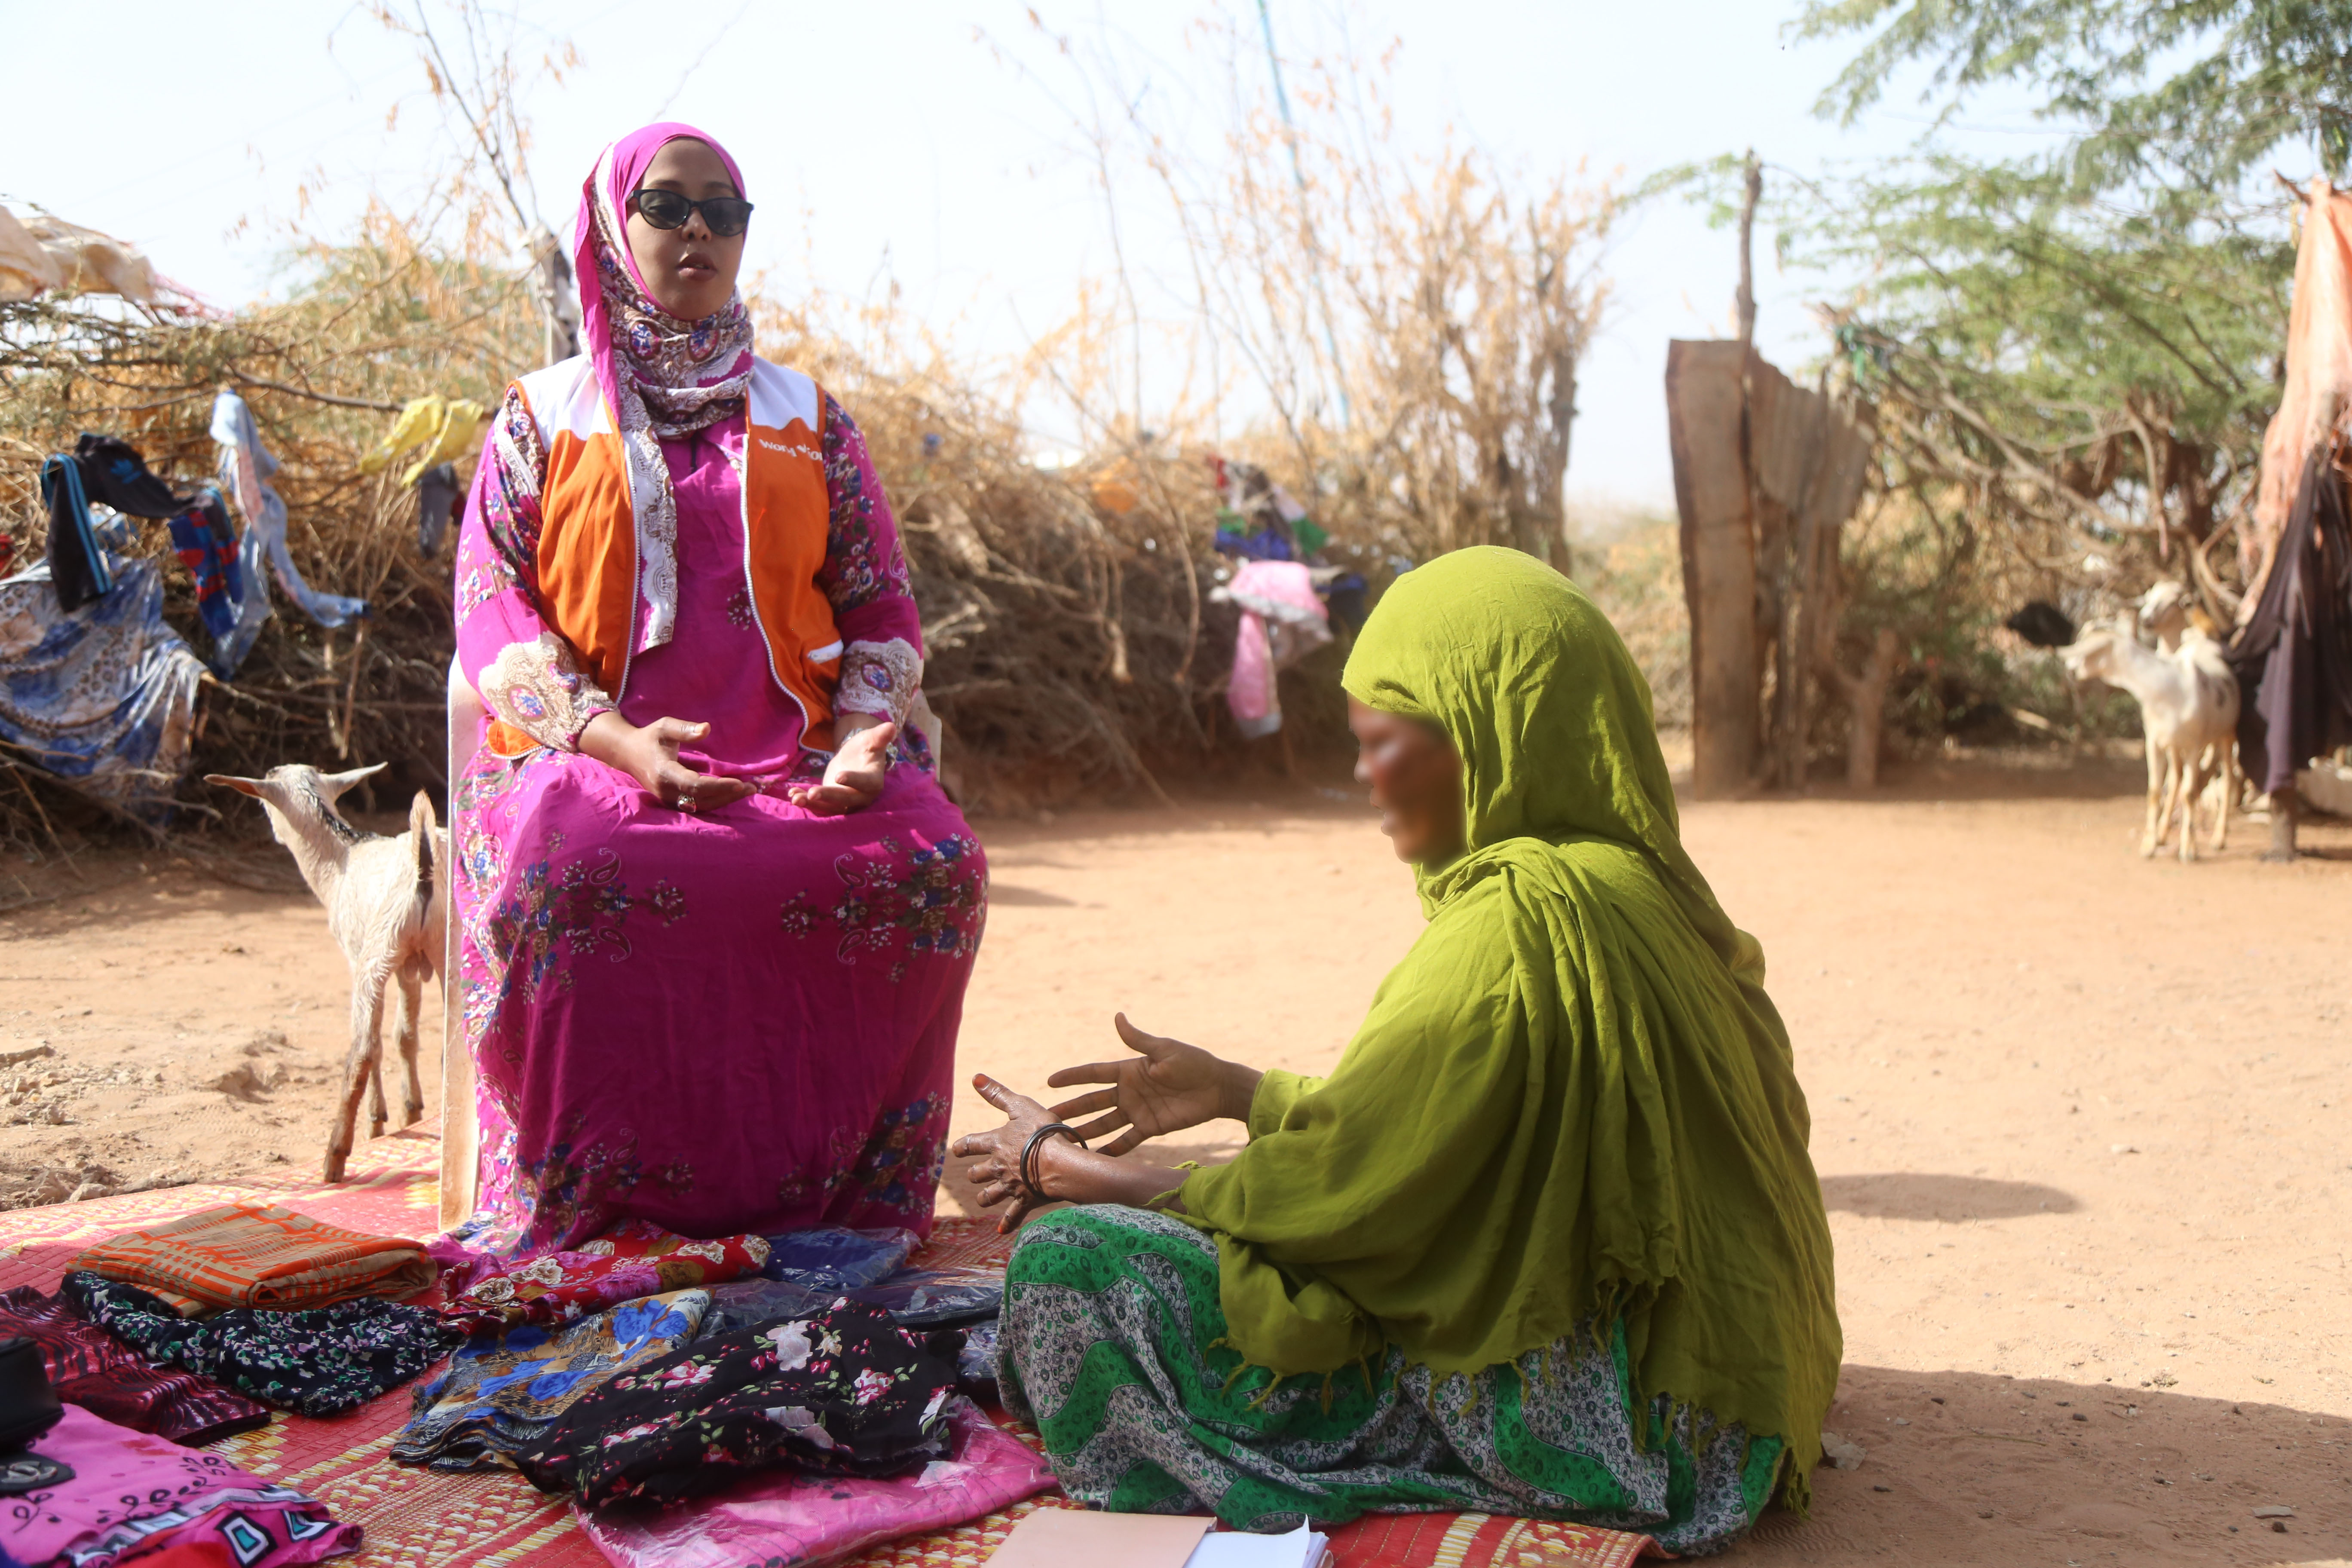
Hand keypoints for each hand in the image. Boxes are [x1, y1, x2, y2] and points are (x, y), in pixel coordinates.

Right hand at [579, 713, 754, 811]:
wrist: (627, 754)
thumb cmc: (649, 737)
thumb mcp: (664, 727)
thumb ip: (685, 729)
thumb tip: (707, 729)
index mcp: (664, 772)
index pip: (695, 785)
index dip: (718, 786)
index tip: (739, 782)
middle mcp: (666, 790)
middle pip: (702, 799)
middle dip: (728, 795)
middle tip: (753, 787)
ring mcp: (669, 799)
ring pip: (702, 806)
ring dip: (726, 800)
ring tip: (748, 791)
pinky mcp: (673, 802)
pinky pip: (698, 806)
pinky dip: (717, 801)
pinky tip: (733, 793)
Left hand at [787, 718, 893, 814]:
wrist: (855, 761)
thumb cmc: (865, 749)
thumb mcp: (870, 740)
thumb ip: (879, 736)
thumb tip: (891, 726)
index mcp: (873, 781)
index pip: (865, 783)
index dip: (853, 781)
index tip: (838, 776)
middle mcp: (861, 797)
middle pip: (845, 800)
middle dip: (828, 797)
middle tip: (812, 793)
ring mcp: (845, 803)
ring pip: (830, 808)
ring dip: (813, 805)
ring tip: (796, 798)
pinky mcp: (831, 804)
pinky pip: (819, 807)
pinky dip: (806, 802)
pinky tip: (792, 794)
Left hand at [951, 1074, 1070, 1233]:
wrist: (1059, 1162)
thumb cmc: (1042, 1131)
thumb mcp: (1020, 1106)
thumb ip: (998, 1094)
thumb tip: (975, 1077)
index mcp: (995, 1143)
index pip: (970, 1144)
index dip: (962, 1146)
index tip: (956, 1149)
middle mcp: (998, 1167)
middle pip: (977, 1173)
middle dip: (975, 1173)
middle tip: (975, 1173)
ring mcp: (1010, 1186)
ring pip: (989, 1196)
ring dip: (984, 1197)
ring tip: (983, 1198)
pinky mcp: (1024, 1200)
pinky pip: (1012, 1215)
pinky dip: (1006, 1224)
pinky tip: (1000, 1231)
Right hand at [1046, 1014, 1259, 1155]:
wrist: (1218, 1088)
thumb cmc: (1193, 1063)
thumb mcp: (1164, 1050)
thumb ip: (1138, 1040)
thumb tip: (1117, 1016)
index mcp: (1128, 1070)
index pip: (1094, 1074)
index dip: (1072, 1077)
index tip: (1050, 1082)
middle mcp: (1128, 1091)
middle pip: (1093, 1102)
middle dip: (1072, 1110)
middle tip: (1048, 1119)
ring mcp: (1137, 1111)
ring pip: (1105, 1123)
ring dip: (1087, 1132)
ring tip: (1066, 1142)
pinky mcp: (1150, 1128)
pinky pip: (1127, 1140)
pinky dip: (1112, 1149)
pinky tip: (1096, 1158)